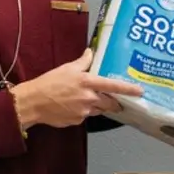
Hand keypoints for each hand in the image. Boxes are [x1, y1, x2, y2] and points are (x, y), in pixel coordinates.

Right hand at [11, 49, 142, 128]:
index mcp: (88, 83)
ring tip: (87, 100)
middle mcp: (89, 98)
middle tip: (117, 101)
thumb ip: (83, 61)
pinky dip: (83, 111)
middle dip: (114, 102)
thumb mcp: (67, 68)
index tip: (140, 91)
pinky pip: (86, 116)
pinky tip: (72, 106)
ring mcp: (84, 112)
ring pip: (98, 110)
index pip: (113, 86)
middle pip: (110, 103)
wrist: (33, 102)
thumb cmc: (49, 83)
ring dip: (98, 106)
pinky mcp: (78, 121)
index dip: (128, 89)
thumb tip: (91, 52)